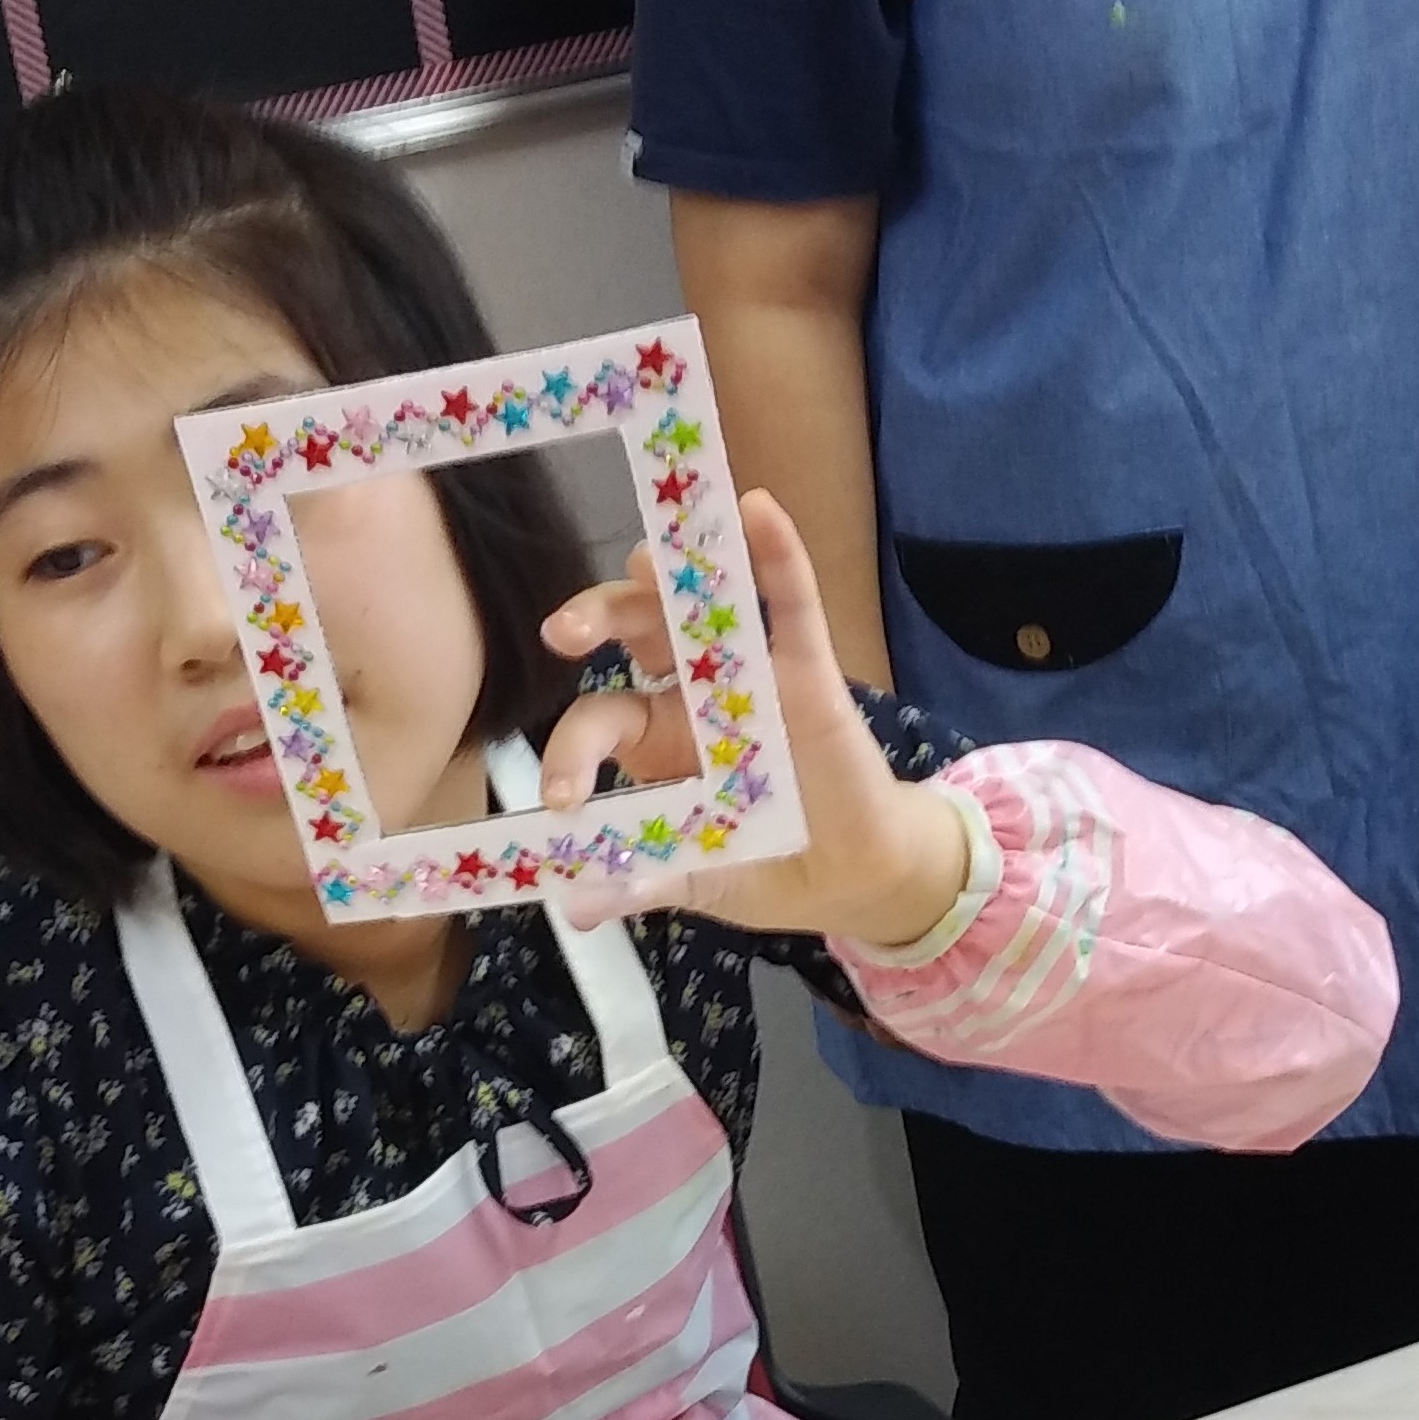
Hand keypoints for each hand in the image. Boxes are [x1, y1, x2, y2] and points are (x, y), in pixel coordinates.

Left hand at [536, 490, 969, 947]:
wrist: (855, 875)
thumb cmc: (766, 865)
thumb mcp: (698, 877)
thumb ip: (641, 882)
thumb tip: (575, 910)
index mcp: (654, 738)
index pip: (598, 719)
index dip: (572, 750)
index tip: (564, 797)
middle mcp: (692, 691)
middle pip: (634, 631)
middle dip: (596, 618)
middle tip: (563, 631)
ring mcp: (750, 673)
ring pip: (702, 603)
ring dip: (673, 574)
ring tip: (648, 561)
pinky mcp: (810, 670)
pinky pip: (791, 604)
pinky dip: (778, 556)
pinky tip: (758, 509)